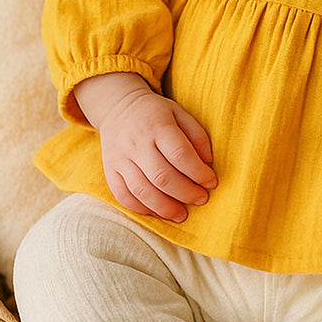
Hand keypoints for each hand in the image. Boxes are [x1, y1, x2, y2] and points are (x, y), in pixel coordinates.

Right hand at [82, 79, 216, 222]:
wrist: (117, 106)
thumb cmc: (156, 114)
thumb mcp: (180, 113)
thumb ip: (197, 135)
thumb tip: (208, 162)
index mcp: (158, 126)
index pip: (180, 155)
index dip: (199, 173)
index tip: (211, 182)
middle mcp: (137, 143)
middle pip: (162, 177)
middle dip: (185, 193)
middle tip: (201, 199)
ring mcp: (121, 158)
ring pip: (142, 190)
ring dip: (164, 207)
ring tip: (181, 215)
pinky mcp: (110, 170)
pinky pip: (123, 195)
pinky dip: (141, 208)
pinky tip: (157, 212)